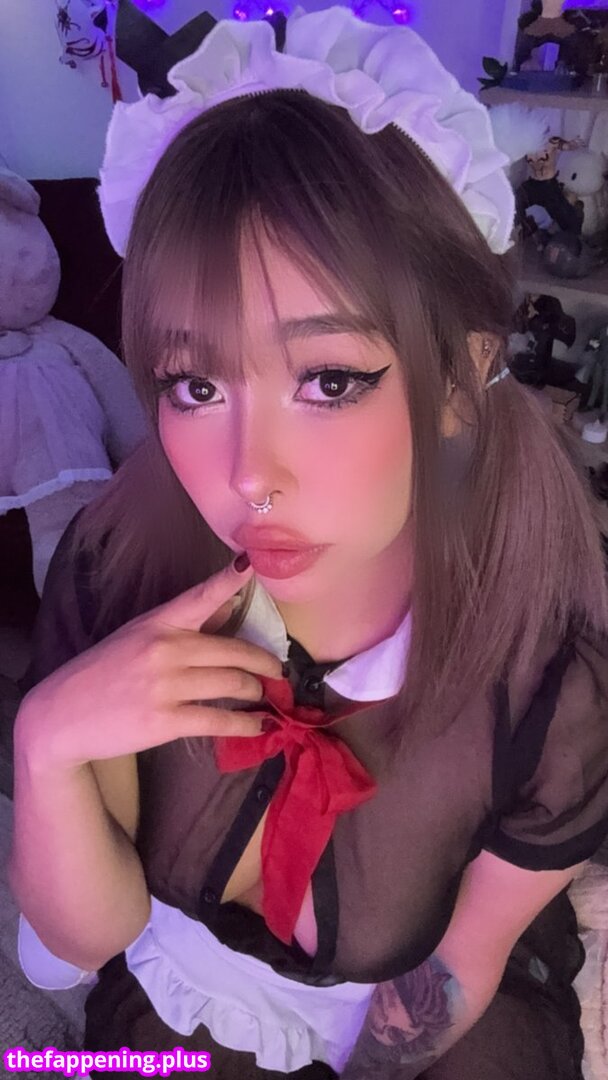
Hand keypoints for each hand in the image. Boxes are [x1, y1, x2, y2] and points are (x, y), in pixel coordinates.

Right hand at [16, 558, 281, 768]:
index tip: (252, 563)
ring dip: (257, 692)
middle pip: (234, 651)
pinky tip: (257, 726)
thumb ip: (183, 625)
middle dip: (265, 663)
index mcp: (157, 622)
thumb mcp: (138, 637)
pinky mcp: (165, 720)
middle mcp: (165, 648)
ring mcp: (165, 685)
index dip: (229, 580)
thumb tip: (229, 609)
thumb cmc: (104, 673)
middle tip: (278, 670)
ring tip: (264, 697)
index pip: (200, 596)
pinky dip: (245, 724)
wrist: (62, 715)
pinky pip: (219, 720)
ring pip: (233, 684)